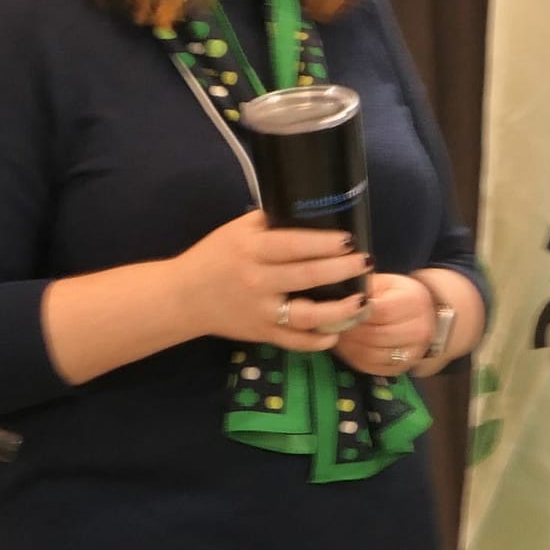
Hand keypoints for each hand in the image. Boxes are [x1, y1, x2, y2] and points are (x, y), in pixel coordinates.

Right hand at [168, 211, 370, 351]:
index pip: (292, 245)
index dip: (323, 243)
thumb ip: (271, 222)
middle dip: (341, 270)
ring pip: (306, 315)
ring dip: (339, 310)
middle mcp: (258, 281)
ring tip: (362, 300)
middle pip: (306, 277)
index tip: (349, 240)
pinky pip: (295, 341)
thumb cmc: (216, 257)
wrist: (183, 297)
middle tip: (366, 263)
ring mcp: (261, 311)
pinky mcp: (262, 334)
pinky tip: (338, 331)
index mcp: (251, 250)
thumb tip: (312, 208)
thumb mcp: (238, 231)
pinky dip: (318, 339)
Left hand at [331, 273, 433, 376]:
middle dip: (351, 331)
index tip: (341, 311)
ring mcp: (413, 351)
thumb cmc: (398, 295)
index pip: (381, 312)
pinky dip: (356, 359)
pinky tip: (349, 348)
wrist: (425, 314)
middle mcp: (419, 328)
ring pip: (372, 354)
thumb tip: (341, 300)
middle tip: (335, 326)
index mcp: (414, 301)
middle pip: (375, 335)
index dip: (357, 313)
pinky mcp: (403, 367)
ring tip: (340, 336)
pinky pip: (373, 367)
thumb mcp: (385, 283)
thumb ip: (364, 289)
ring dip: (350, 347)